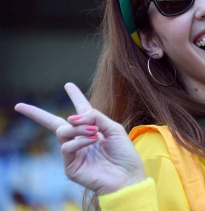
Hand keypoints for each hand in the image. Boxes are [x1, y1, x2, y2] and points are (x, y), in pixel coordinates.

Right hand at [14, 83, 145, 194]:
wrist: (127, 177)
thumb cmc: (124, 154)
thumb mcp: (114, 129)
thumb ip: (96, 117)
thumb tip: (73, 116)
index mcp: (94, 129)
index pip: (82, 110)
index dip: (75, 96)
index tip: (68, 85)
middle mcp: (80, 139)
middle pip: (55, 123)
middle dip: (36, 114)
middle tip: (20, 106)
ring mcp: (74, 153)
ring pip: (63, 132)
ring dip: (78, 129)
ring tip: (95, 132)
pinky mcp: (70, 166)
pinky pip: (67, 147)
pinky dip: (80, 141)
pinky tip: (93, 140)